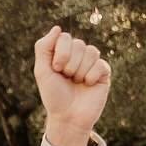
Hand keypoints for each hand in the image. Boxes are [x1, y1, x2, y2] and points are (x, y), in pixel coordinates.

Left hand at [34, 26, 110, 145]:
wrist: (68, 117)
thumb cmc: (54, 96)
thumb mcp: (42, 72)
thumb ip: (44, 47)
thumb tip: (57, 28)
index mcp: (63, 53)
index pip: (65, 37)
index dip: (61, 53)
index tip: (56, 69)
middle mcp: (78, 56)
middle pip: (79, 44)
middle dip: (70, 63)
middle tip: (67, 78)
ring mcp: (92, 63)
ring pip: (91, 52)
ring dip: (80, 70)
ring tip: (77, 83)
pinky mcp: (103, 73)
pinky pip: (101, 64)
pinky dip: (92, 76)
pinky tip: (88, 85)